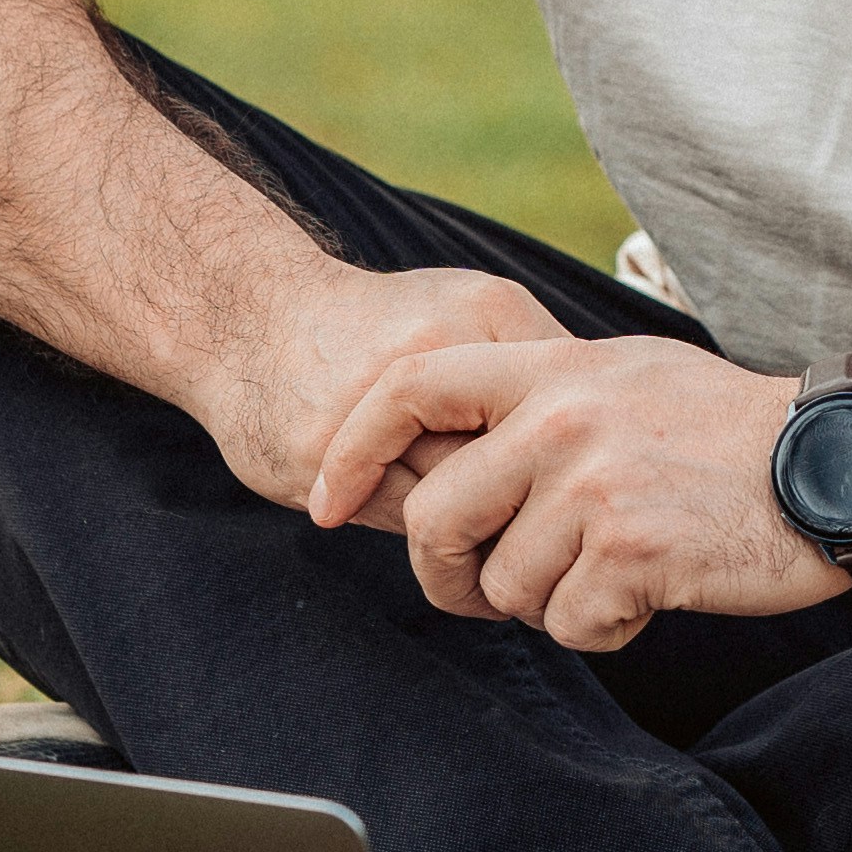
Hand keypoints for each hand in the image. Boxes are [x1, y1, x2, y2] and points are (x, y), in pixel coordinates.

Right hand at [199, 264, 570, 519]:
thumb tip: (608, 440)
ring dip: (492, 529)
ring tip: (506, 539)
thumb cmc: (373, 327)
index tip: (583, 481)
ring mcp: (372, 408)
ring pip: (466, 499)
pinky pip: (409, 521)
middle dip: (539, 500)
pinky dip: (440, 541)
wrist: (242, 317)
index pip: (569, 410)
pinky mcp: (327, 457)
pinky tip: (447, 537)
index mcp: (482, 312)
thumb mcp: (460, 310)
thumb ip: (525, 361)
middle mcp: (430, 354)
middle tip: (555, 527)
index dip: (582, 455)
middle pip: (522, 459)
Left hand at [309, 330, 841, 652]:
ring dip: (547, 602)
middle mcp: (561, 420)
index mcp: (553, 369)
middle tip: (478, 590)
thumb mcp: (628, 378)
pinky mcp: (629, 552)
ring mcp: (593, 486)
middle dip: (445, 573)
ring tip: (608, 575)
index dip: (351, 447)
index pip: (411, 387)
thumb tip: (464, 452)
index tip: (325, 496)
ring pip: (504, 585)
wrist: (838, 462)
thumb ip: (545, 402)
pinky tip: (651, 593)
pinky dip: (604, 627)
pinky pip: (569, 623)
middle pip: (434, 514)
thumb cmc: (735, 430)